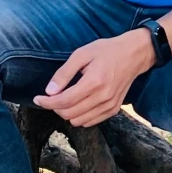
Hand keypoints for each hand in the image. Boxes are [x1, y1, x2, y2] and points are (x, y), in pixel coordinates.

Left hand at [34, 28, 157, 126]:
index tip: (37, 98)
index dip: (47, 102)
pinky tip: (78, 104)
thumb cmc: (107, 51)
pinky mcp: (114, 109)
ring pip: (79, 121)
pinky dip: (80, 116)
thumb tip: (49, 91)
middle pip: (69, 114)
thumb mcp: (82, 54)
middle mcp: (103, 97)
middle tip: (51, 96)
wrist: (134, 55)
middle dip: (55, 107)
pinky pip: (91, 122)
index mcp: (94, 81)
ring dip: (67, 113)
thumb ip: (64, 73)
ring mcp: (110, 105)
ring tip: (65, 99)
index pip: (64, 101)